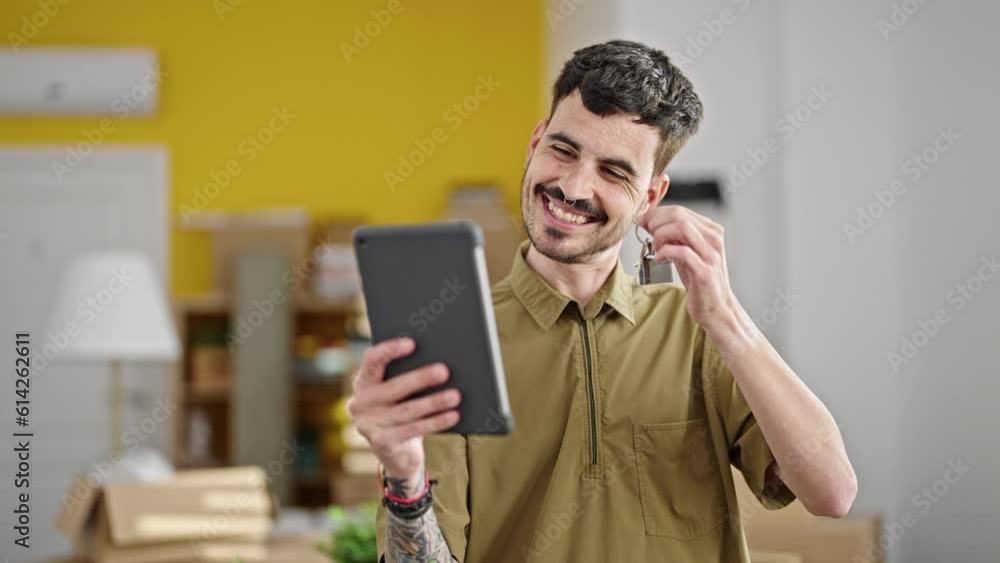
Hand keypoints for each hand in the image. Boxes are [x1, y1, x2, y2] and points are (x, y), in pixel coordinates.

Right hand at [346, 337, 461, 495]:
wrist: (398, 453)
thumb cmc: (404, 411)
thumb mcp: (401, 394)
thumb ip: (408, 376)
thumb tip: (440, 362)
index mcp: (364, 382)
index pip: (373, 360)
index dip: (390, 350)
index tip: (413, 343)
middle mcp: (360, 402)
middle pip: (394, 387)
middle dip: (421, 378)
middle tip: (444, 371)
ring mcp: (368, 425)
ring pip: (407, 410)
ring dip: (434, 402)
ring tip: (456, 395)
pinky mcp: (381, 443)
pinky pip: (413, 429)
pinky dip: (436, 422)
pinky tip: (453, 415)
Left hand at [639, 205, 737, 327]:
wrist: (716, 308)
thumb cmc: (699, 280)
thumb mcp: (686, 252)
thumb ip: (673, 236)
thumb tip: (649, 220)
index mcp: (710, 230)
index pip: (680, 210)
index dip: (656, 214)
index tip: (643, 222)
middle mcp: (713, 239)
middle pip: (679, 216)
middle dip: (656, 222)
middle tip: (645, 233)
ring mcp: (711, 254)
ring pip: (682, 228)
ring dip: (661, 235)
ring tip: (655, 247)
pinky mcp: (705, 271)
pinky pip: (682, 252)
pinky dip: (665, 252)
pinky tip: (659, 258)